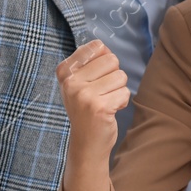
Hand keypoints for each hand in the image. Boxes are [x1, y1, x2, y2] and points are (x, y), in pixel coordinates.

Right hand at [57, 40, 128, 162]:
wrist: (86, 143)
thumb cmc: (87, 108)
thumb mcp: (81, 82)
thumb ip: (91, 61)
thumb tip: (103, 46)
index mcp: (64, 70)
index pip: (97, 46)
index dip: (104, 63)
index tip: (94, 80)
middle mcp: (70, 81)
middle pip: (112, 60)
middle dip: (113, 76)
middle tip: (101, 94)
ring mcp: (83, 95)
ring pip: (121, 76)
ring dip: (118, 90)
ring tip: (104, 102)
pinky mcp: (99, 107)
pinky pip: (125, 92)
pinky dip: (122, 102)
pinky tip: (109, 111)